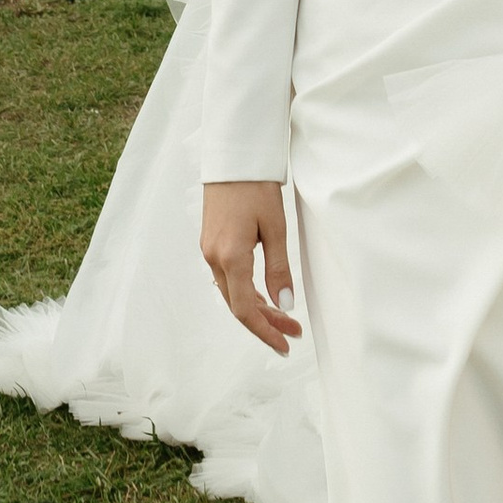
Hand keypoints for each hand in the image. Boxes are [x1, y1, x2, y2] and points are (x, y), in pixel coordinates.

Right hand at [201, 181, 299, 352]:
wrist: (233, 156)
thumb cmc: (256, 186)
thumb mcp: (275, 227)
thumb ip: (279, 268)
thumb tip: (286, 305)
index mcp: (230, 256)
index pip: (245, 309)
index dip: (265, 331)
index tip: (284, 346)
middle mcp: (213, 257)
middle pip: (237, 305)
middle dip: (265, 323)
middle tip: (293, 333)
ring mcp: (209, 250)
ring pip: (231, 293)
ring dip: (257, 308)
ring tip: (285, 317)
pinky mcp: (211, 242)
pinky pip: (227, 278)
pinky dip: (246, 292)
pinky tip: (263, 295)